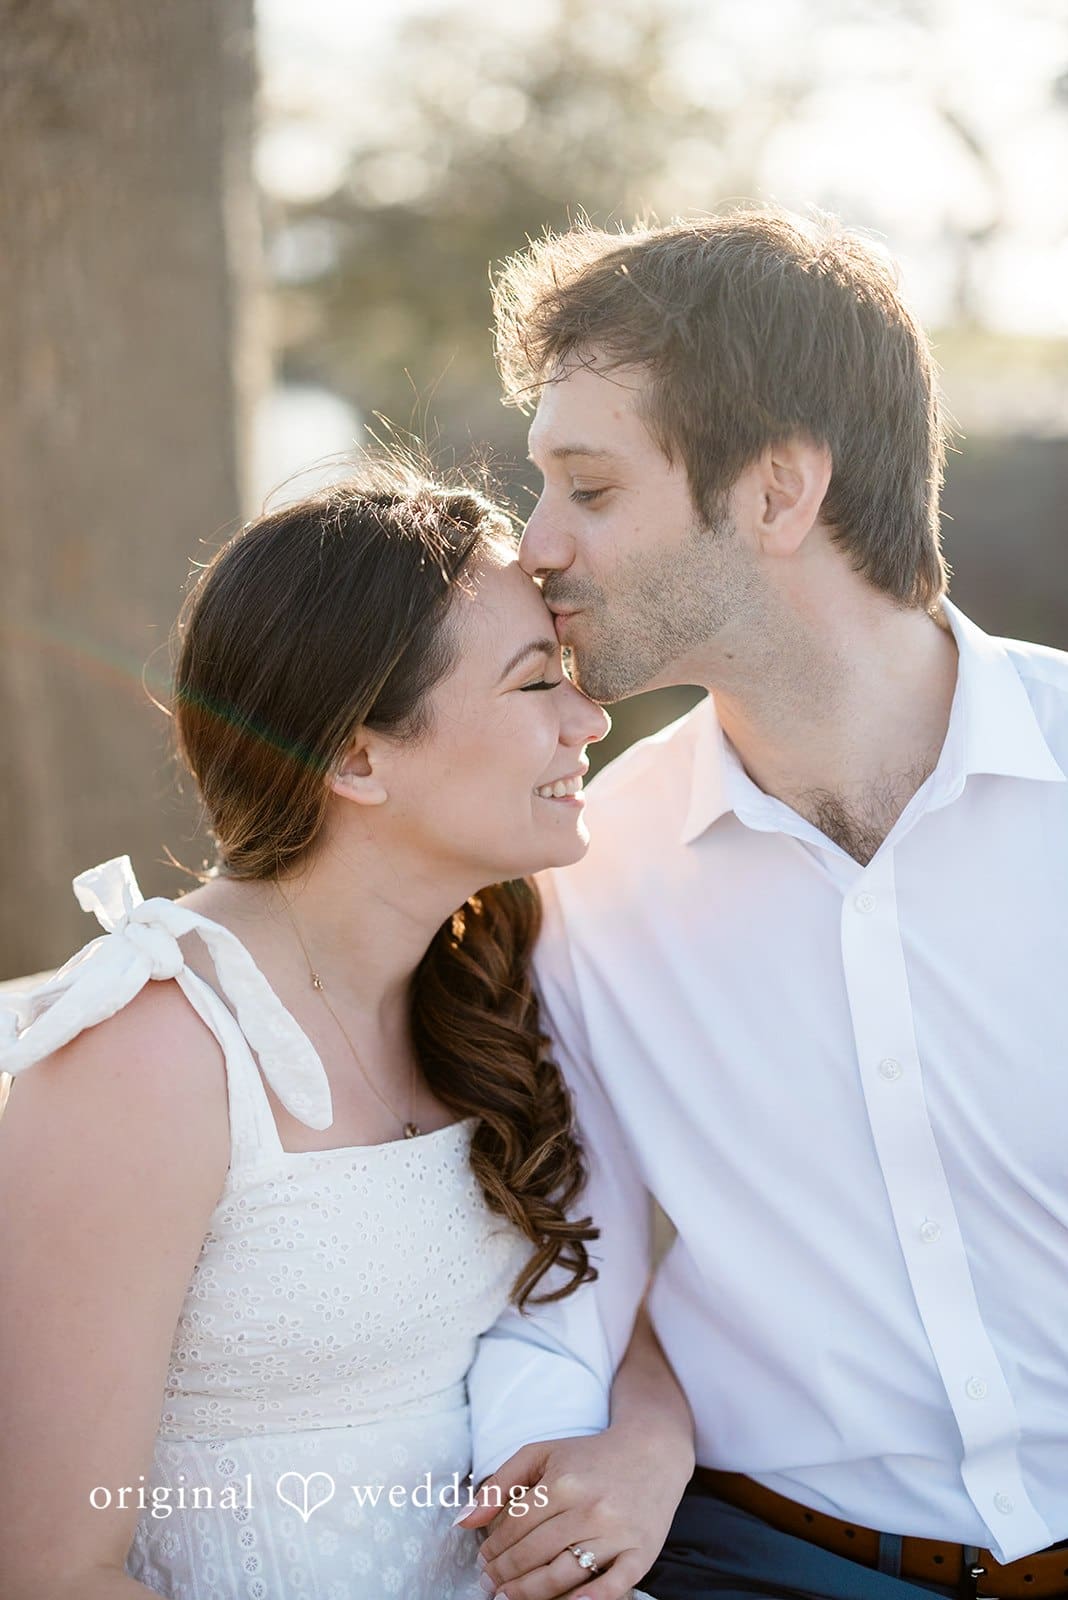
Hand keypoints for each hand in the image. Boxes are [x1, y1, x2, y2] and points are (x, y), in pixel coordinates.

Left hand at [458, 1426, 689, 1599]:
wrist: (652, 1452)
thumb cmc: (589, 1457)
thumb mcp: (542, 1454)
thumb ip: (500, 1483)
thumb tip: (463, 1521)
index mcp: (564, 1482)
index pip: (515, 1525)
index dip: (492, 1546)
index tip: (481, 1560)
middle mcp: (590, 1508)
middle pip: (534, 1552)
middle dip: (505, 1574)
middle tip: (489, 1586)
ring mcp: (616, 1533)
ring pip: (564, 1574)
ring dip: (529, 1593)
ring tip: (508, 1599)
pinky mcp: (641, 1553)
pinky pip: (612, 1586)